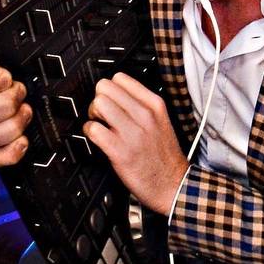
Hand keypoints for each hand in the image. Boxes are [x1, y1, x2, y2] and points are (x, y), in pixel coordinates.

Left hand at [84, 72, 186, 214]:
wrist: (173, 185)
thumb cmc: (164, 156)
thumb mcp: (161, 121)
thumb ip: (142, 105)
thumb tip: (116, 95)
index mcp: (155, 105)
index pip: (120, 78)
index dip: (111, 89)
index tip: (111, 100)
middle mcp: (144, 115)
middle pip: (105, 88)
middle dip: (99, 99)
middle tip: (103, 114)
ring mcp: (132, 133)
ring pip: (98, 104)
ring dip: (93, 115)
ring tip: (100, 125)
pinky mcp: (120, 151)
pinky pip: (93, 129)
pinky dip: (90, 132)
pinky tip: (98, 138)